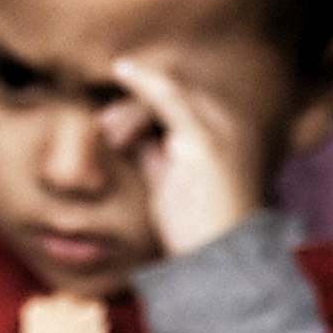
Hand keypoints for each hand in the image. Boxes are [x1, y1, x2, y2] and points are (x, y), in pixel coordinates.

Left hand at [106, 47, 283, 260]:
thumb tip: (131, 137)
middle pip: (175, 97)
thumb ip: (154, 158)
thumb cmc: (196, 233)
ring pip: (168, 95)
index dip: (143, 110)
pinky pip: (169, 97)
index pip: (180, 107)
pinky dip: (144, 81)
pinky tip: (122, 69)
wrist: (219, 263)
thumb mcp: (169, 187)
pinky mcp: (204, 140)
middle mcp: (229, 127)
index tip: (113, 127)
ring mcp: (220, 130)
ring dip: (131, 106)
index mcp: (224, 138)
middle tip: (103, 128)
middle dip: (135, 107)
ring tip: (105, 129)